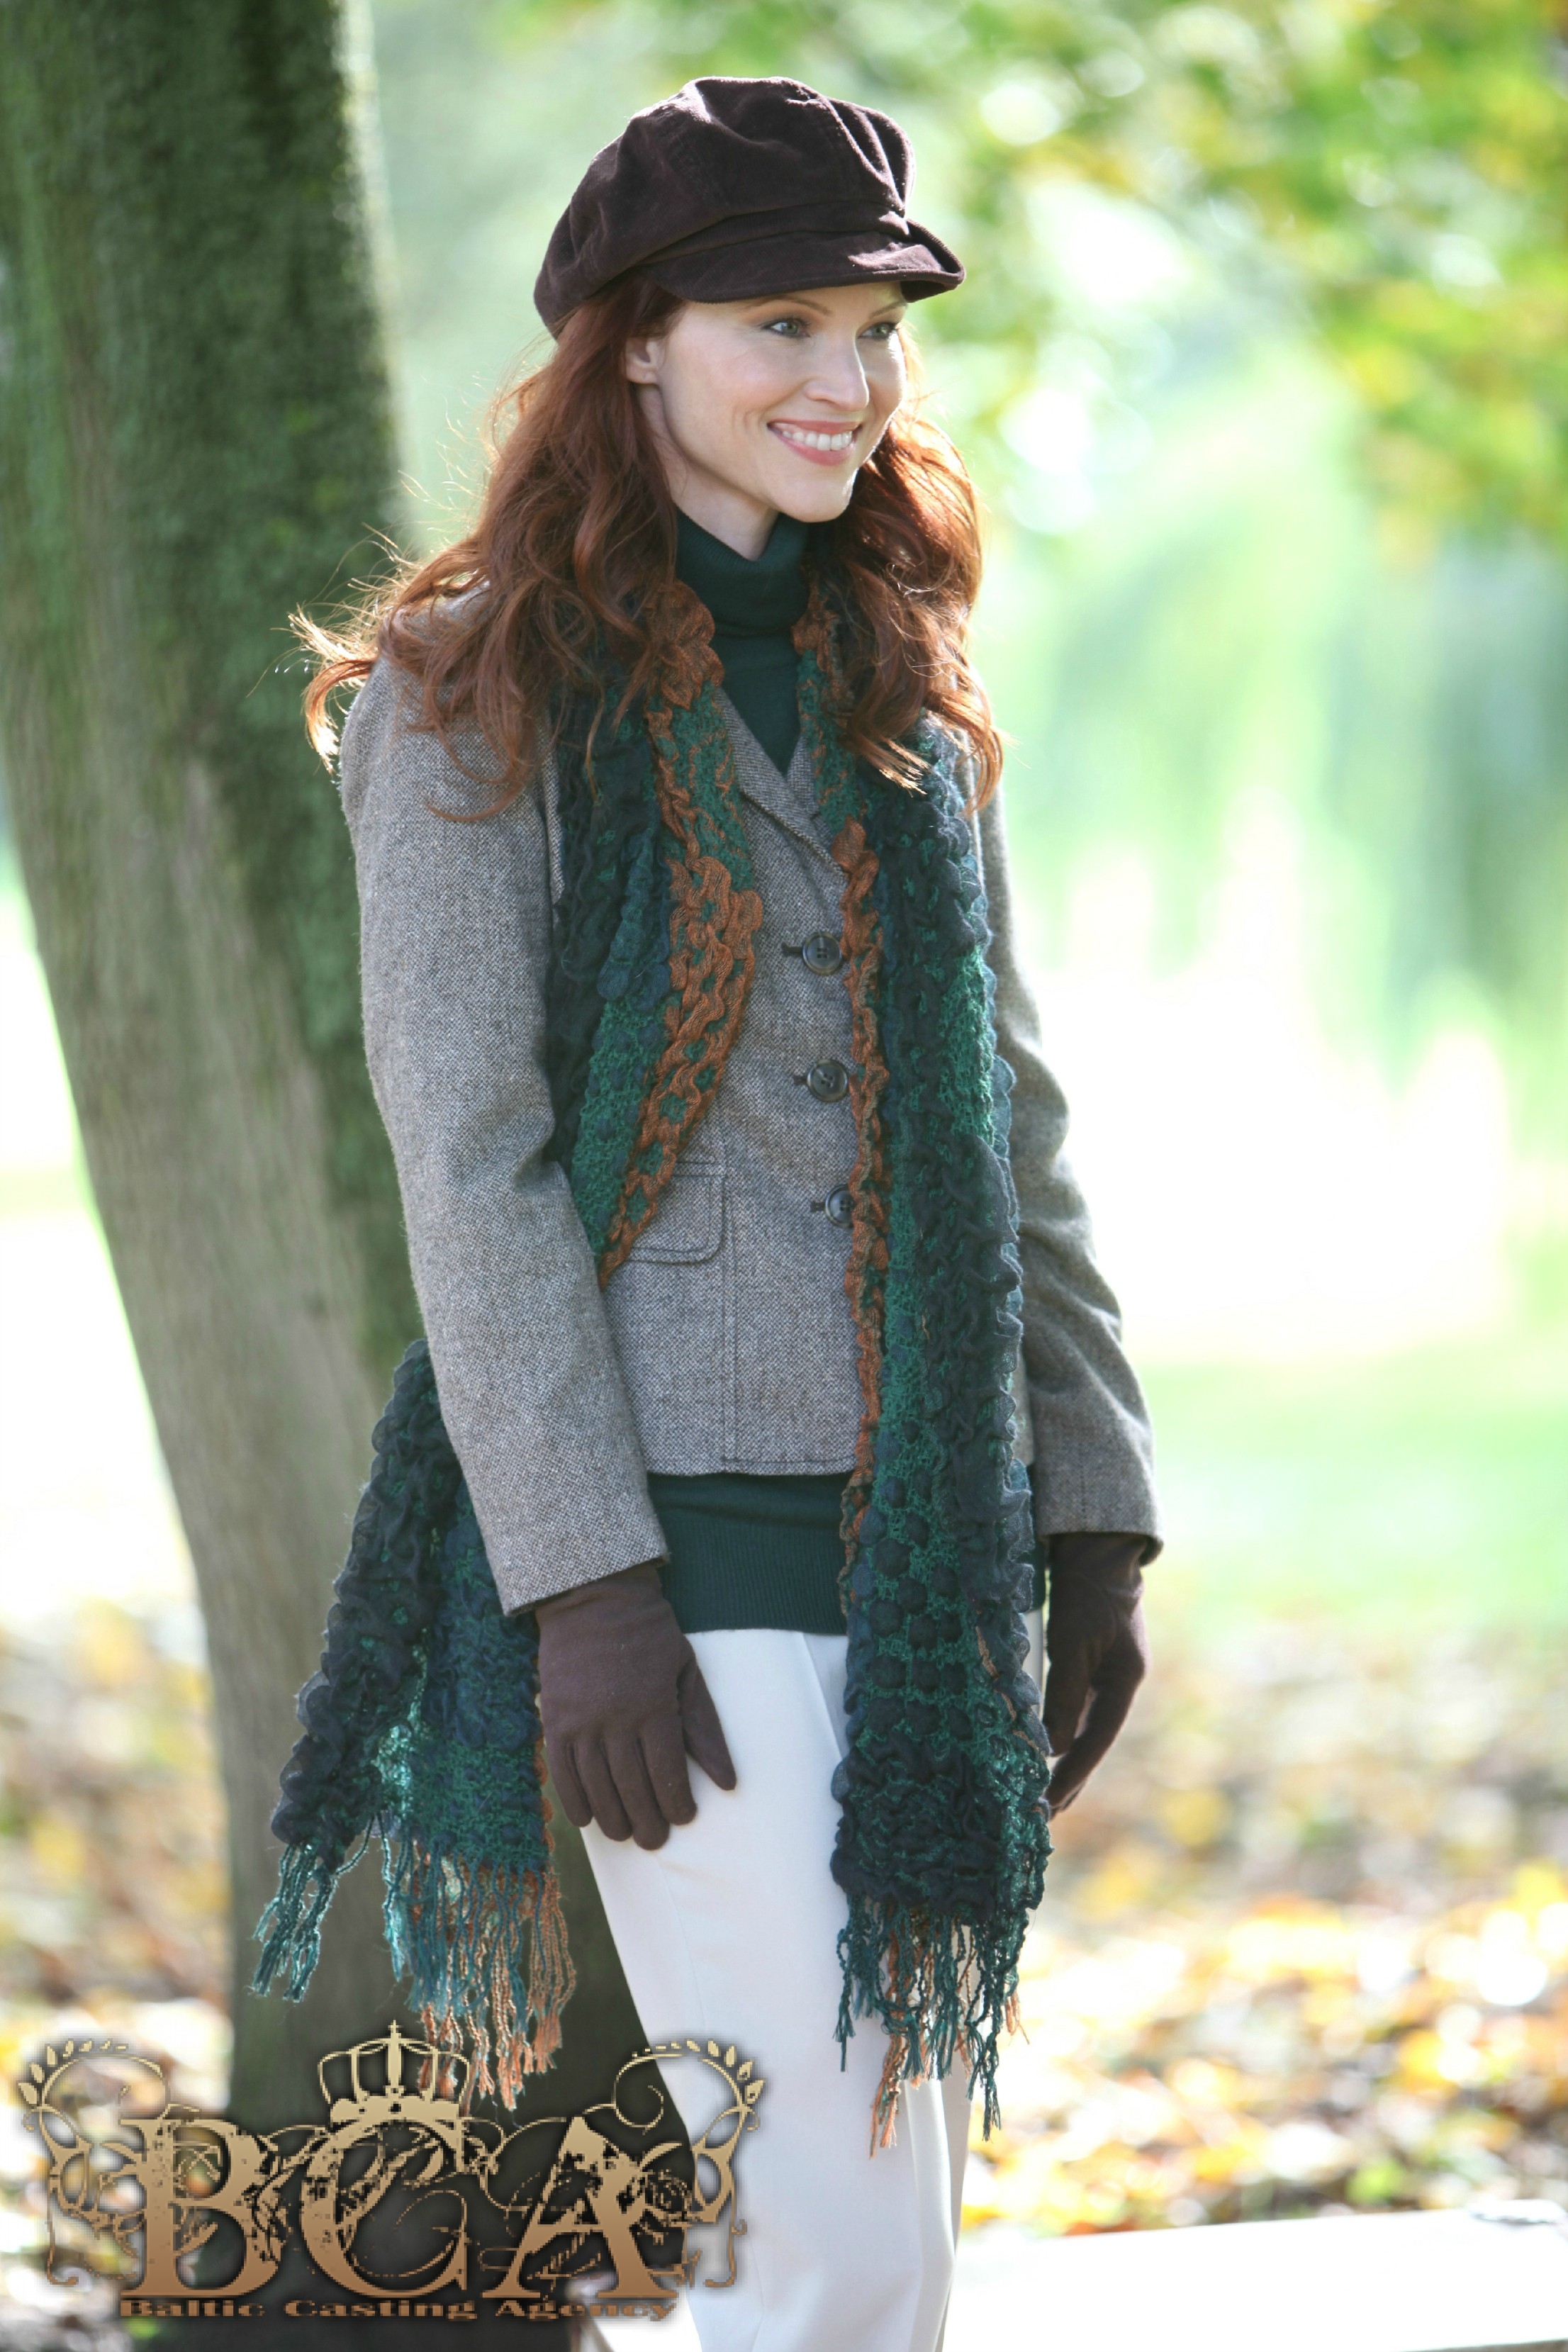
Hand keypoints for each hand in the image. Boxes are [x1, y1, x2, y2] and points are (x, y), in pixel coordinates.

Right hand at [535, 1562, 736, 1848]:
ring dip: (613, 1818)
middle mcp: (617, 1720)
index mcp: (656, 1707)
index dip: (676, 1802)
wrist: (595, 1599)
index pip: (668, 1773)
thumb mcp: (688, 1673)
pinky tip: (587, 1819)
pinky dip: (574, 1801)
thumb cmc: (651, 1636)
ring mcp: (582, 1722)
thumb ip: (706, 1729)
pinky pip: (562, 1773)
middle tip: (655, 1840)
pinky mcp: (555, 1720)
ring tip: (625, 1834)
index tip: (683, 1817)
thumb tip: (729, 1782)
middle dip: (647, 1820)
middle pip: (633, 1787)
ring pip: (598, 1786)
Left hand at [1041, 1532, 1149, 1813]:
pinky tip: (1052, 1742)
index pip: (1097, 1739)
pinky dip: (1065, 1727)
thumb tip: (1052, 1746)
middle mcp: (1120, 1681)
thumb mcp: (1072, 1645)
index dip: (1074, 1773)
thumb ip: (1063, 1694)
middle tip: (1050, 1813)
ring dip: (1068, 1755)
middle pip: (1095, 1738)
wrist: (1098, 1552)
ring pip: (1086, 1724)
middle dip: (1074, 1776)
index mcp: (1125, 1681)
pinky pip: (1079, 1704)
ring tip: (1050, 1790)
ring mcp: (1109, 1671)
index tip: (1051, 1802)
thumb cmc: (1086, 1595)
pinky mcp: (1094, 1659)